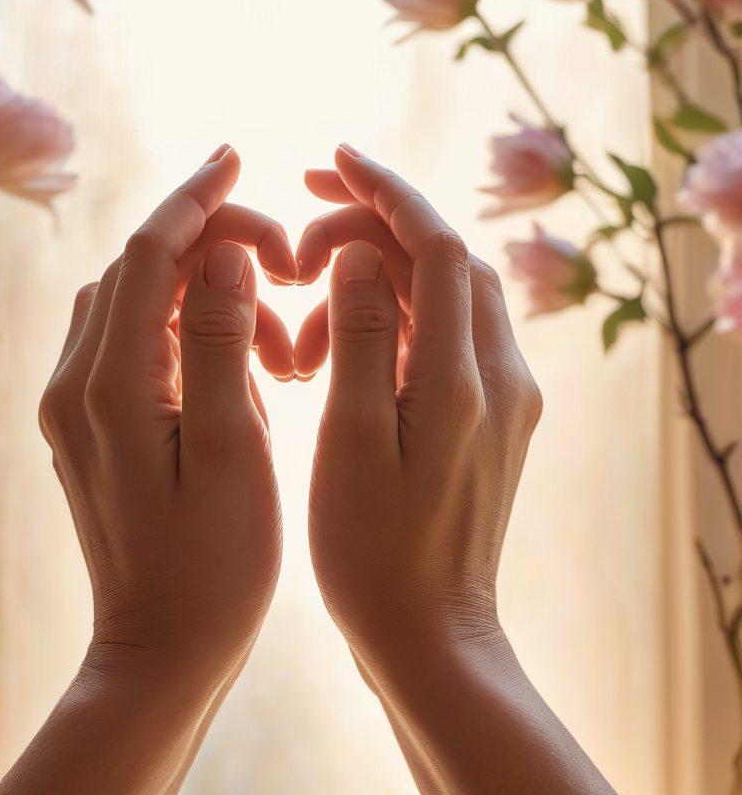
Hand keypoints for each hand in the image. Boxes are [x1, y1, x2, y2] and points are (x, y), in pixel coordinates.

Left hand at [38, 145, 294, 694]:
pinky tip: (245, 363)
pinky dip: (191, 326)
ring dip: (208, 290)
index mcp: (106, 384)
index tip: (239, 155)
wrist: (160, 650)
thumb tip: (222, 250)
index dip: (195, 198)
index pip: (146, 253)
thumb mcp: (230, 451)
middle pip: (138, 267)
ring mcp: (77, 403)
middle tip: (292, 264)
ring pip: (139, 301)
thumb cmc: (212, 564)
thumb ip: (218, 342)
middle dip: (215, 244)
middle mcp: (75, 382)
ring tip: (280, 340)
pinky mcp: (91, 422)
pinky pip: (136, 340)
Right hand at [297, 145, 542, 668]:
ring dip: (371, 286)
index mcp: (467, 378)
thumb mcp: (352, 442)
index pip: (438, 246)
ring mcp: (503, 396)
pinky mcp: (491, 416)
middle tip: (292, 245)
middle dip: (370, 230)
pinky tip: (333, 358)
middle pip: (445, 260)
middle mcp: (501, 375)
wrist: (431, 635)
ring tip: (298, 340)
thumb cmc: (375, 553)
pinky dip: (389, 324)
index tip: (330, 159)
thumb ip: (363, 337)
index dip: (385, 192)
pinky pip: (443, 337)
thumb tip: (363, 253)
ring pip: (442, 297)